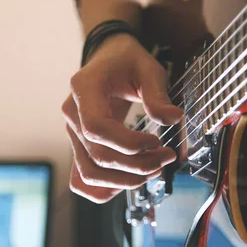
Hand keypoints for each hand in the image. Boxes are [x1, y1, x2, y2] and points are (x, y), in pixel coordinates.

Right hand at [62, 34, 182, 202]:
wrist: (109, 59)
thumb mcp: (148, 69)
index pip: (96, 128)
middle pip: (97, 156)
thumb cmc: (126, 62)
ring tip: (154, 170)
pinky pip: (82, 179)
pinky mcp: (80, 146)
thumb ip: (158, 95)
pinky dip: (105, 188)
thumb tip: (173, 119)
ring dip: (125, 180)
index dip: (128, 143)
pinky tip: (130, 180)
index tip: (156, 141)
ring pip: (90, 173)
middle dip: (136, 165)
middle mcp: (73, 114)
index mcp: (83, 89)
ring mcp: (73, 133)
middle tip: (166, 157)